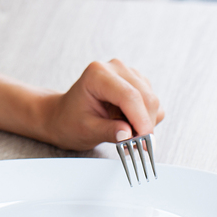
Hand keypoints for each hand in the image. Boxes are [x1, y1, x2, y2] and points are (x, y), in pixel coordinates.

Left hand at [43, 59, 163, 150]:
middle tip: (137, 147)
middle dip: (145, 125)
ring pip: (152, 101)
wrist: (64, 116)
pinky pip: (152, 103)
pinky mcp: (137, 82)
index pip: (129, 96)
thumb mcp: (86, 130)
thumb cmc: (70, 121)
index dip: (141, 120)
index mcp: (97, 74)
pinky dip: (146, 119)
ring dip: (145, 123)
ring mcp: (128, 73)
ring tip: (125, 135)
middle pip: (146, 98)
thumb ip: (108, 131)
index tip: (145, 142)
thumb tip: (129, 135)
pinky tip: (128, 124)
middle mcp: (115, 68)